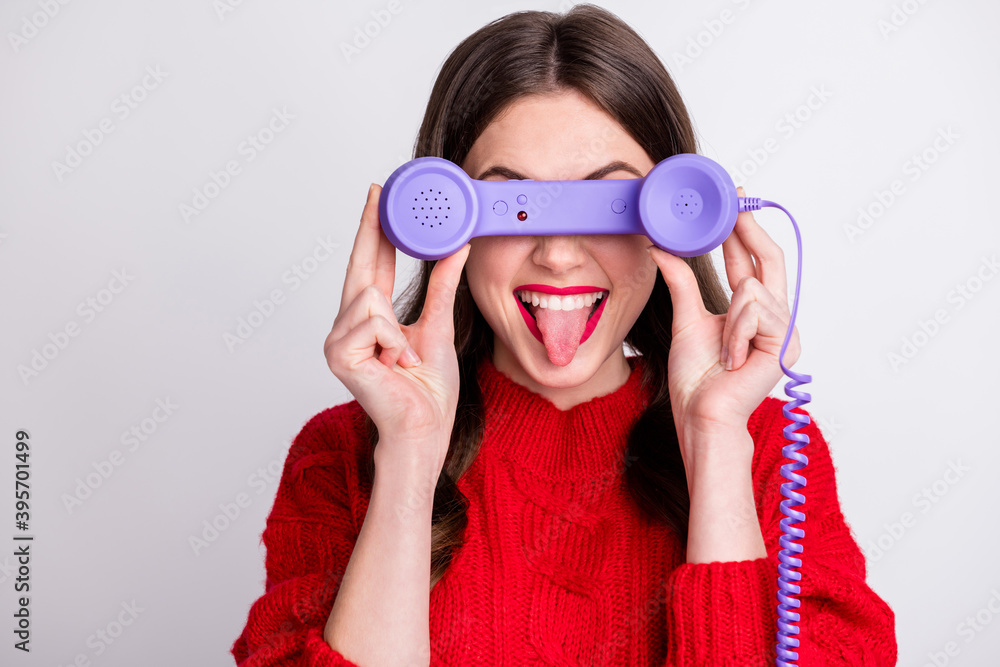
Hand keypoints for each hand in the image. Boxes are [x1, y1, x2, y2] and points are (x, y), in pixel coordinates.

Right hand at [324, 183, 471, 474]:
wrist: (425, 428)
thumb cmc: (429, 388)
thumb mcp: (440, 324)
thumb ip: (442, 284)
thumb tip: (457, 246)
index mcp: (370, 317)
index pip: (371, 263)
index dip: (373, 228)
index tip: (378, 195)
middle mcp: (348, 325)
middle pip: (360, 265)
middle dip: (370, 228)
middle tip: (378, 191)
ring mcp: (338, 340)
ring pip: (370, 296)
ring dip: (398, 328)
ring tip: (403, 357)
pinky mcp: (339, 355)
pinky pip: (373, 322)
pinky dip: (393, 342)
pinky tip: (395, 365)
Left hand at [647, 186, 800, 453]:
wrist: (700, 414)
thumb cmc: (696, 378)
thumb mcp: (685, 318)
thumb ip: (681, 282)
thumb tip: (662, 247)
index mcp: (754, 311)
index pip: (751, 261)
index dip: (742, 229)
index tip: (732, 200)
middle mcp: (775, 317)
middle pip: (770, 259)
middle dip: (749, 229)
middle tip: (733, 201)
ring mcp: (785, 331)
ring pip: (753, 288)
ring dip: (728, 320)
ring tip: (723, 352)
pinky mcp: (785, 344)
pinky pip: (754, 311)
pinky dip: (733, 334)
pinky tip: (732, 360)